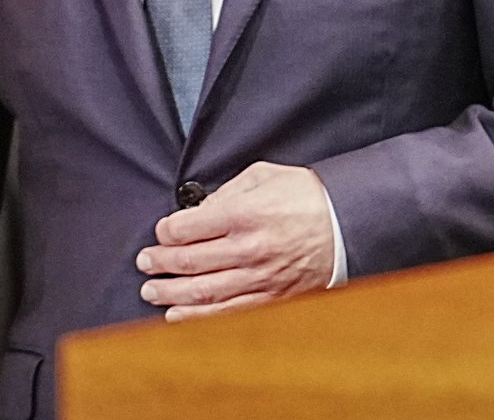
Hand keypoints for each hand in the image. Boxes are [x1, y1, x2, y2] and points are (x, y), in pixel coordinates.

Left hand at [136, 161, 334, 321]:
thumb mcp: (264, 176)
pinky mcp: (271, 298)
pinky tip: (176, 316)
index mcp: (244, 214)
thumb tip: (198, 212)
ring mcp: (259, 278)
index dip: (165, 232)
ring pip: (202, 293)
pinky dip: (197, 318)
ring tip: (151, 291)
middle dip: (158, 263)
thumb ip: (226, 192)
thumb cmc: (307, 196)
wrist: (348, 224)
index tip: (161, 232)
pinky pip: (227, 313)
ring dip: (170, 294)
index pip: (187, 228)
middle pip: (188, 262)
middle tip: (145, 262)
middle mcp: (248, 249)